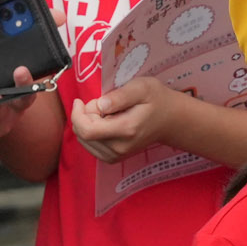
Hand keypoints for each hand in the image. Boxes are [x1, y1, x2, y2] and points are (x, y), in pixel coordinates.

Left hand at [69, 75, 188, 164]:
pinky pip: (90, 145)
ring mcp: (116, 156)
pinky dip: (92, 132)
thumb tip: (101, 105)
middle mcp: (119, 148)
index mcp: (126, 130)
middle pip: (83, 134)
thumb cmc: (156, 99)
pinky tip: (106, 123)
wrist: (169, 120)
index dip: (77, 115)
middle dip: (85, 115)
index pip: (87, 130)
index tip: (80, 101)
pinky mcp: (112, 158)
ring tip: (107, 113)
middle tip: (102, 103)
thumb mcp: (142, 87)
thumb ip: (120, 96)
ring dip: (88, 123)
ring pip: (84, 140)